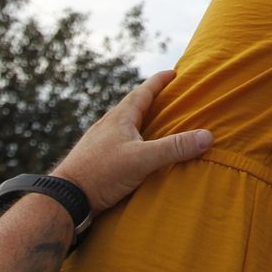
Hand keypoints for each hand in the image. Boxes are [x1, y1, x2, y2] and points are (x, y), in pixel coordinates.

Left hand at [51, 69, 211, 214]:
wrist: (65, 198)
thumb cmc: (101, 173)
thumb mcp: (142, 159)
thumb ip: (174, 148)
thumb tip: (207, 136)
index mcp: (120, 118)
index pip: (143, 92)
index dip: (159, 82)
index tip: (174, 73)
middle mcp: (108, 125)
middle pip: (133, 106)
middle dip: (152, 100)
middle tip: (170, 97)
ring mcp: (99, 142)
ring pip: (125, 125)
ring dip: (142, 122)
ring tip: (157, 125)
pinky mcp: (95, 159)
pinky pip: (119, 142)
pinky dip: (133, 141)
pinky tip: (137, 153)